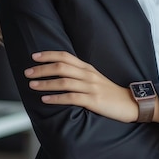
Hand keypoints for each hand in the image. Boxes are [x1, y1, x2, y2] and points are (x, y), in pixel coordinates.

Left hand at [24, 51, 138, 122]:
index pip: (65, 56)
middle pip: (61, 67)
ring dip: (46, 83)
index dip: (49, 55)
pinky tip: (45, 99)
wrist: (130, 103)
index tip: (34, 57)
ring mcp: (91, 87)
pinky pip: (71, 98)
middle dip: (42, 69)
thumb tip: (59, 73)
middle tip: (28, 72)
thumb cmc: (110, 93)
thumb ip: (80, 74)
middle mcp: (88, 75)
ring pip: (64, 82)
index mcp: (87, 68)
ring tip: (32, 85)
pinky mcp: (93, 100)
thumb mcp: (95, 79)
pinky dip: (56, 98)